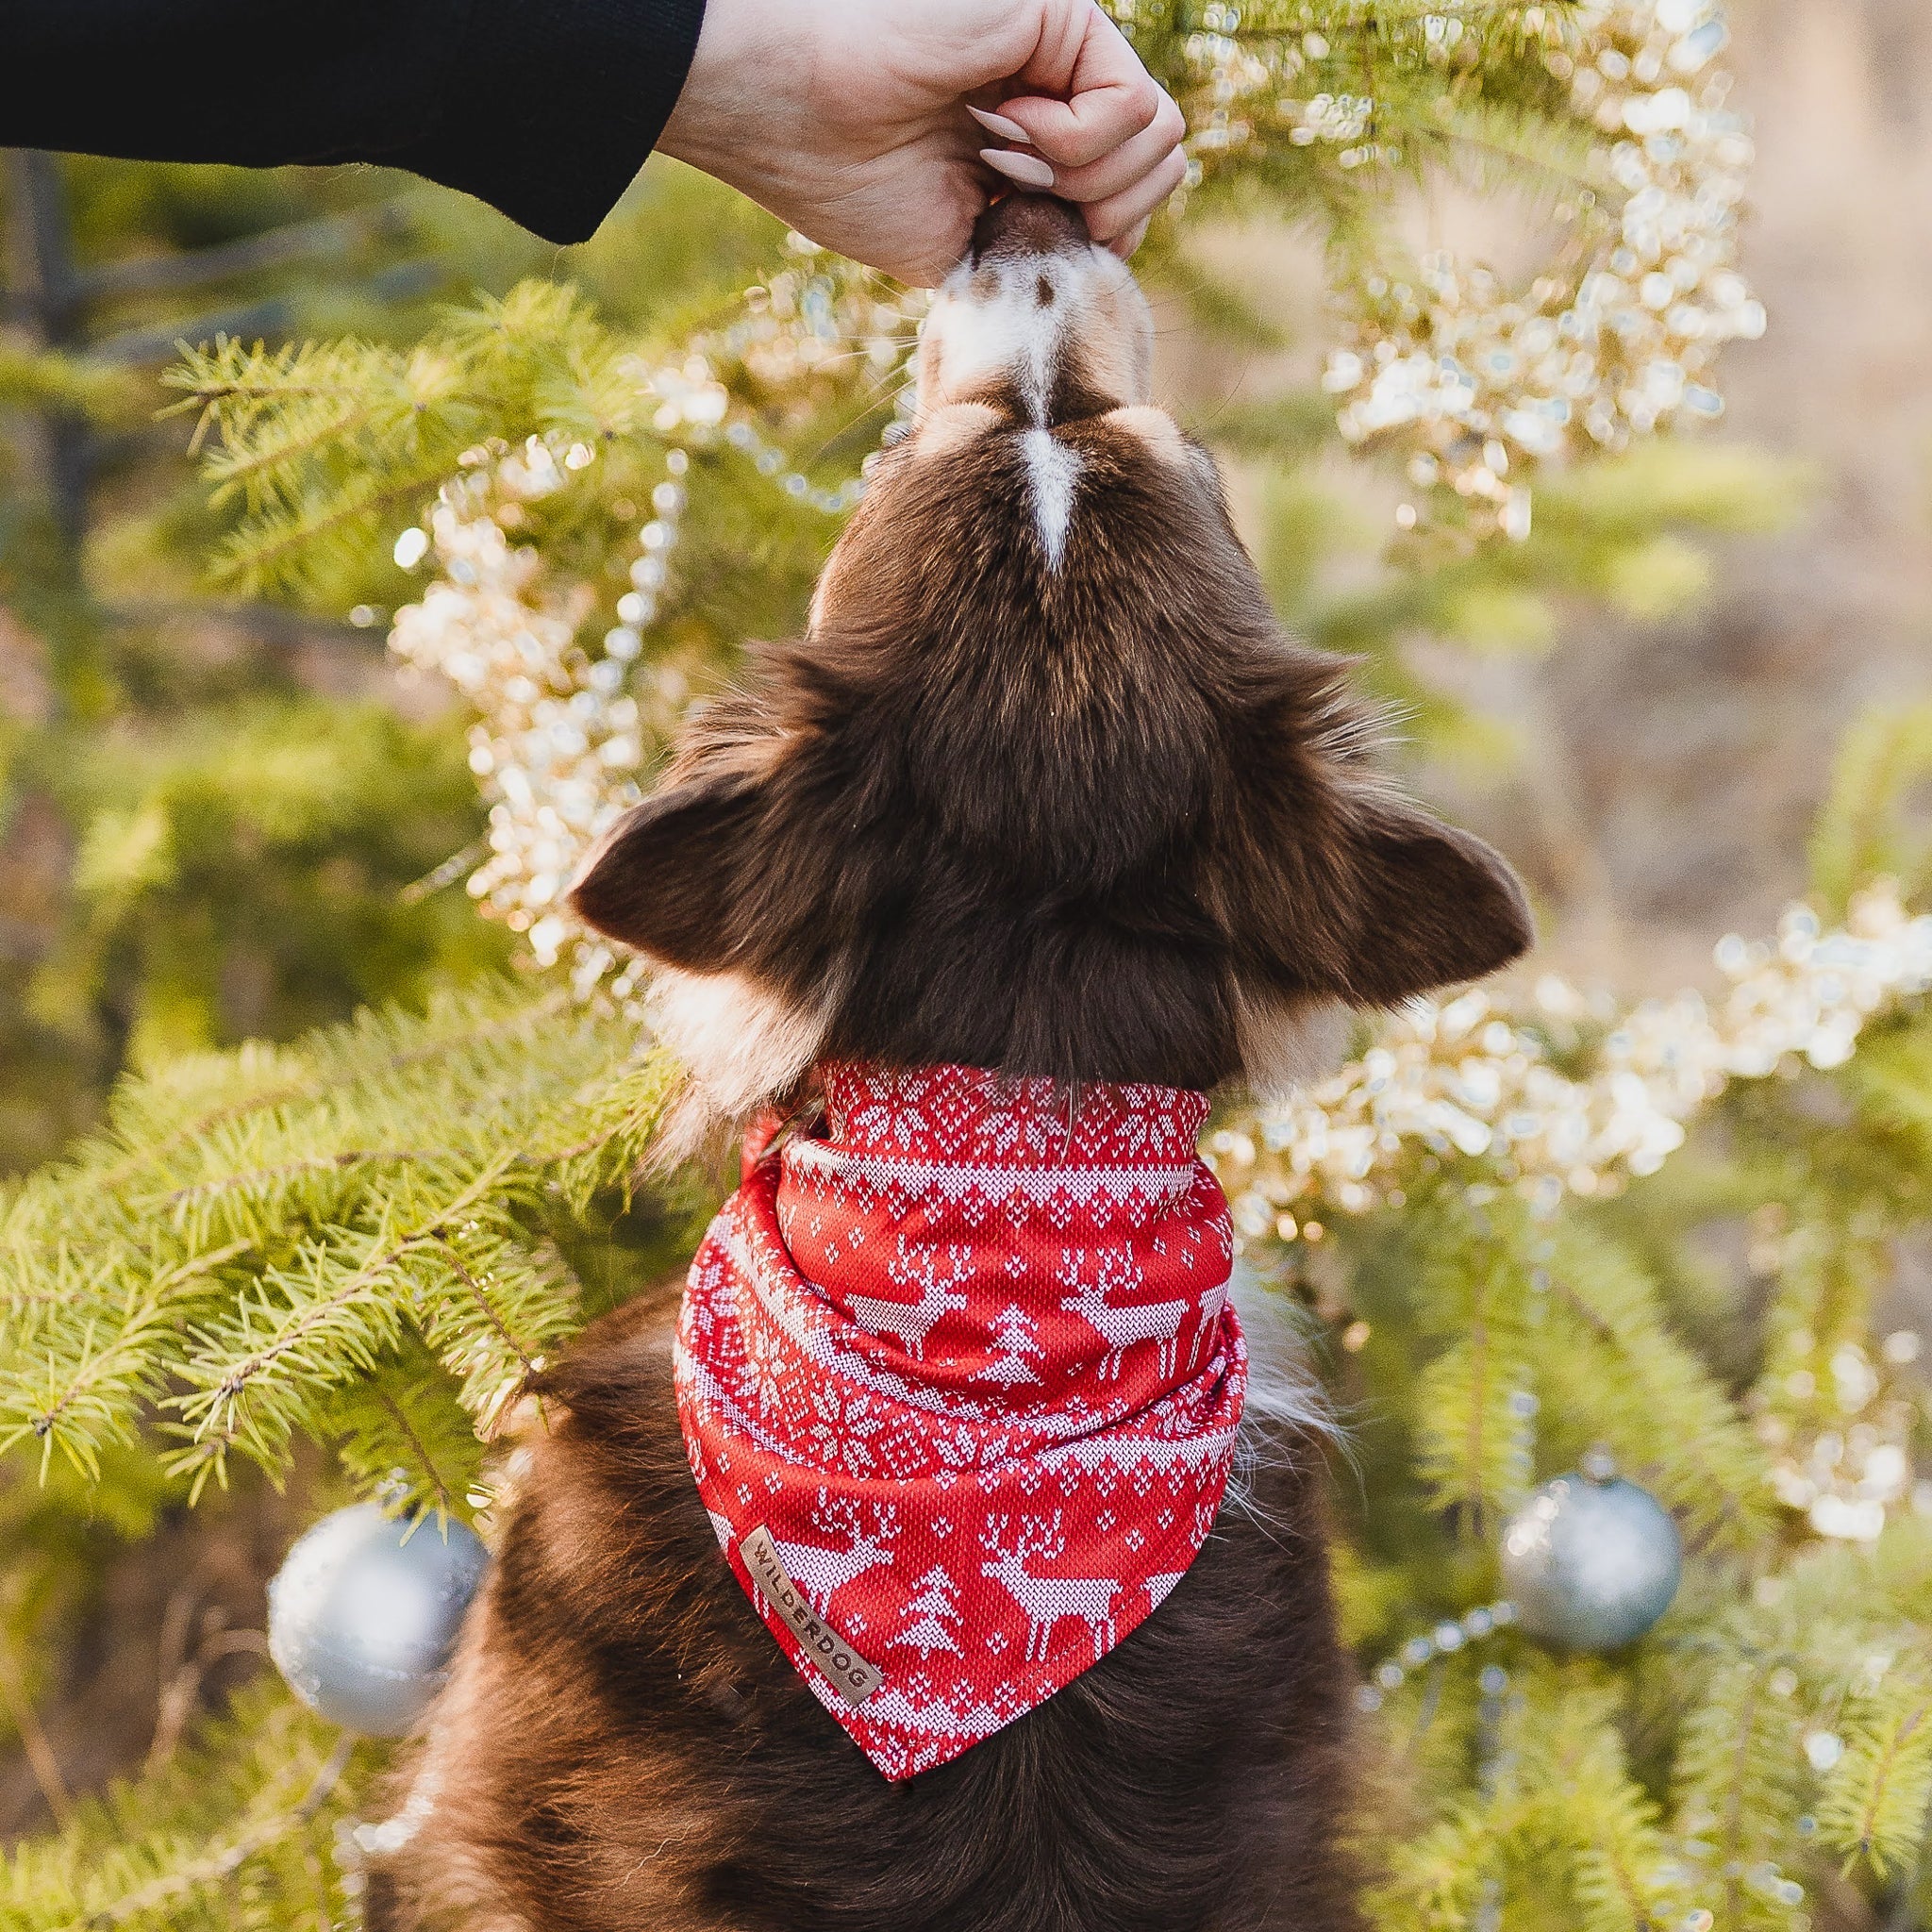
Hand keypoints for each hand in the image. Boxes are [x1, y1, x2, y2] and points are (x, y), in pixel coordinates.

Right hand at [657, 0, 1186, 284]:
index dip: (1096, 240)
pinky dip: (1071, 143)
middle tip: (1006, 197)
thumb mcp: (969, 245)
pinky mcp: (1065, 15)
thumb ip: (1048, 236)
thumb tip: (1118, 246)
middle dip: (1098, 214)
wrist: (795, 120)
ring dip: (1081, 180)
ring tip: (997, 158)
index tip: (1010, 234)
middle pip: (1163, 168)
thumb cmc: (850, 183)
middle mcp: (1061, 89)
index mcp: (1038, 143)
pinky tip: (1000, 125)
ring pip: (1163, 141)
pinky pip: (1133, 107)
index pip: (1131, 199)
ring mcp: (1066, 50)